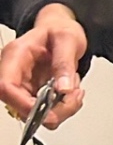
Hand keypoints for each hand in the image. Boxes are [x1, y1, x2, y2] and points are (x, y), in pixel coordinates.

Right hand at [0, 3, 86, 128]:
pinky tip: (71, 93)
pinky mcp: (33, 94)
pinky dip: (62, 108)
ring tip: (75, 90)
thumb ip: (65, 63)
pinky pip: (45, 111)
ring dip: (60, 110)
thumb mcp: (67, 40)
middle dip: (50, 110)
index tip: (47, 111)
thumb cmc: (59, 31)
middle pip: (19, 105)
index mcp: (16, 55)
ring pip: (34, 114)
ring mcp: (24, 85)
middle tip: (73, 97)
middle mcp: (15, 72)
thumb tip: (63, 88)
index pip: (6, 85)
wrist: (62, 31)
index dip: (22, 103)